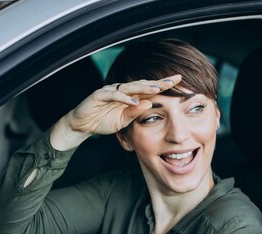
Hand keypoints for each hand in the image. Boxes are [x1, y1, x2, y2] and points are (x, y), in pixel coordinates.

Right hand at [51, 75, 181, 150]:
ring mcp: (111, 91)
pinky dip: (124, 98)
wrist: (82, 124)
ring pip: (130, 87)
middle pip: (143, 84)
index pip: (149, 89)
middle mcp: (122, 90)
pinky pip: (113, 95)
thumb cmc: (103, 121)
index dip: (163, 85)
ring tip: (157, 89)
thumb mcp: (123, 121)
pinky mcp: (99, 95)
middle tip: (174, 81)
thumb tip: (150, 106)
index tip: (179, 82)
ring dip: (144, 88)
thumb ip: (135, 114)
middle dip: (158, 82)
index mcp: (130, 96)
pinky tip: (134, 101)